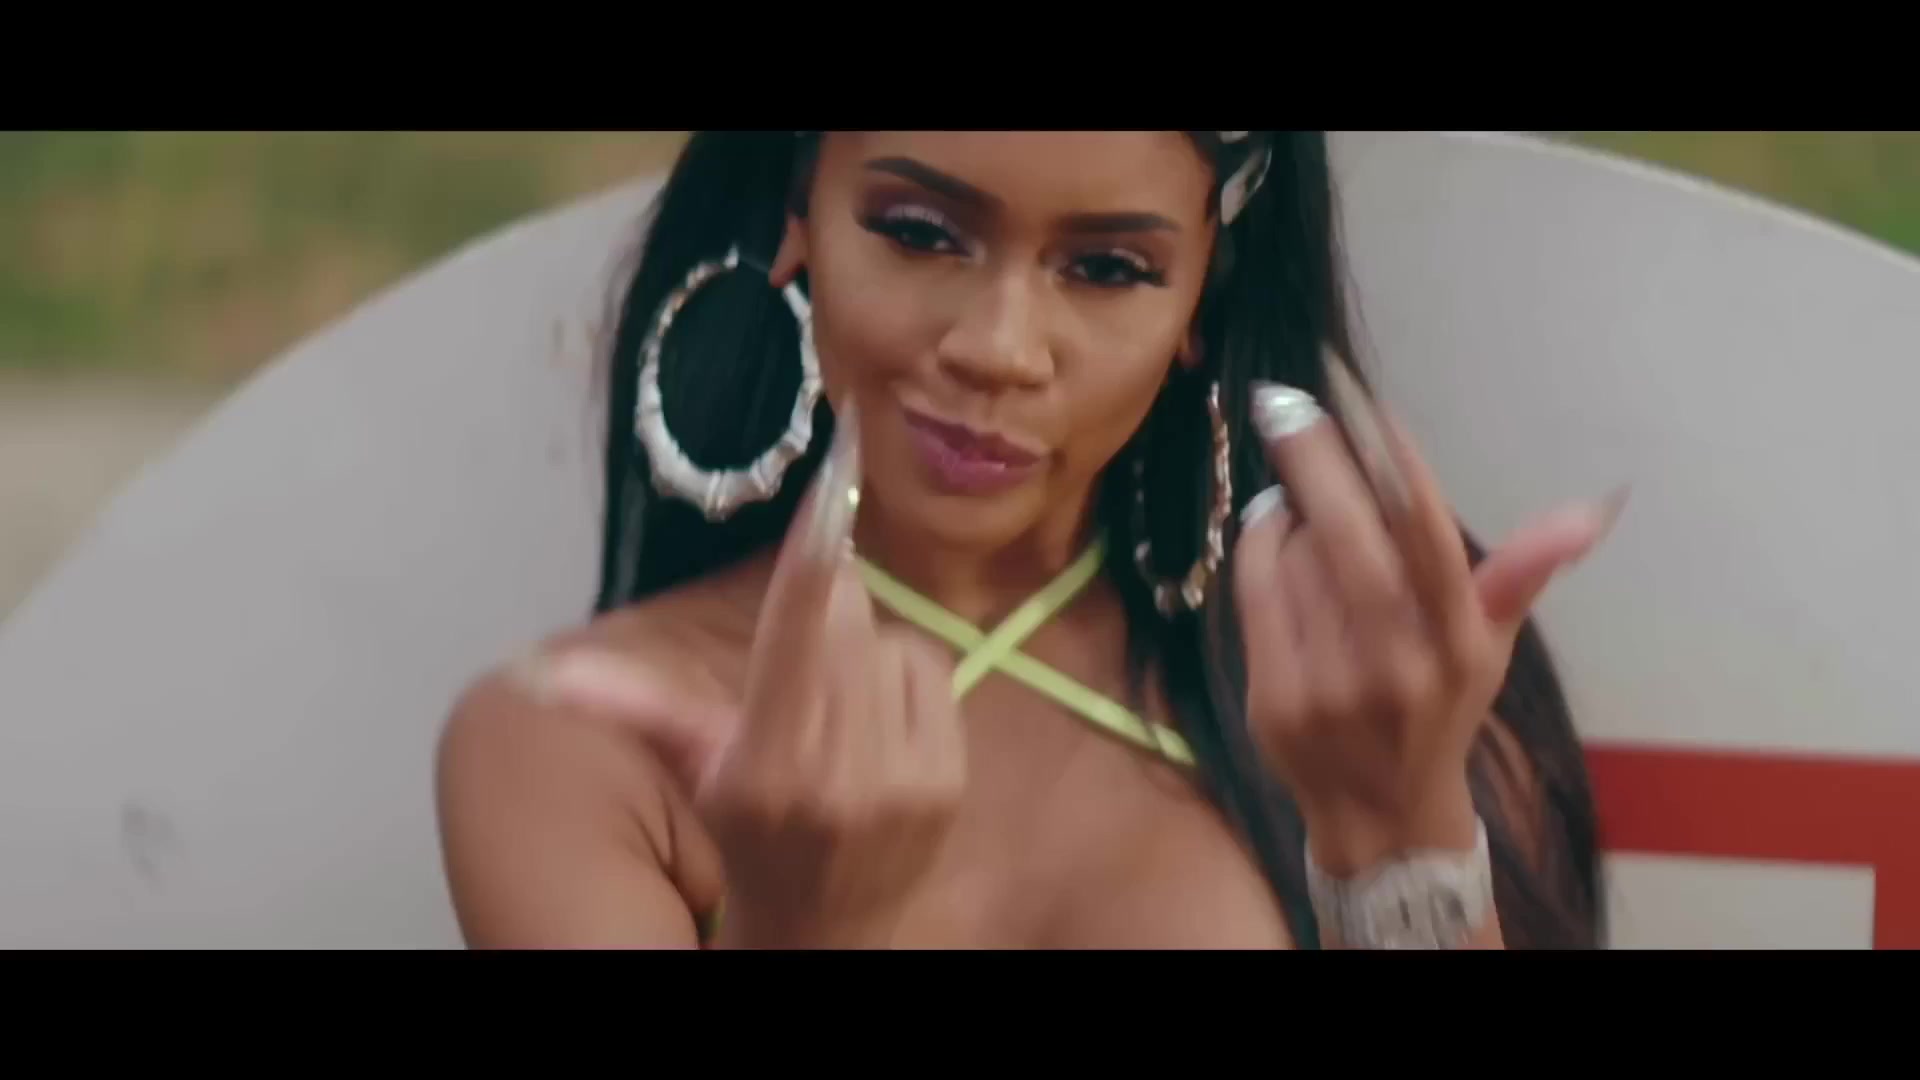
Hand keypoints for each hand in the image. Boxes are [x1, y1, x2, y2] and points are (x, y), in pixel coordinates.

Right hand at [535, 399, 965, 946]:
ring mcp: (904, 776)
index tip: (834, 477)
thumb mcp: (694, 767)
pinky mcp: (952, 777)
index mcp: (766, 759)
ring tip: (835, 706)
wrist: (828, 928)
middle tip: (799, 650)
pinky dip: (904, 683)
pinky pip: (930, 672)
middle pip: (846, 614)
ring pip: (890, 638)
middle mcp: (839, 767)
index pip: (800, 629)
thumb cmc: (752, 832)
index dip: (815, 547)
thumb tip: (544, 671)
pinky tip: (877, 725)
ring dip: (865, 652)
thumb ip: (630, 706)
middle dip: (823, 609)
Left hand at [1233, 378, 1623, 875]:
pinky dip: (1258, 547)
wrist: (1380, 814)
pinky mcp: (1275, 698)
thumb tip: (1591, 510)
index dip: (1402, 474)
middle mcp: (1399, 666)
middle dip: (1318, 465)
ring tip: (1301, 495)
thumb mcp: (1490, 646)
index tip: (1373, 411)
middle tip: (1289, 404)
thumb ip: (1523, 571)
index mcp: (1460, 644)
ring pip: (1298, 561)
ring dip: (1292, 512)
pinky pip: (1256, 595)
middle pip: (1353, 544)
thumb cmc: (1439, 711)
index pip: (1433, 544)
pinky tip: (1271, 525)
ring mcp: (1331, 686)